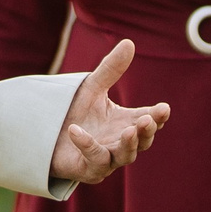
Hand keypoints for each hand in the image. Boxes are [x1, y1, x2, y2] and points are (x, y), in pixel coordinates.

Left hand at [49, 40, 169, 185]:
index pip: (149, 120)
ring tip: (129, 131)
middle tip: (148, 120)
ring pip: (125, 156)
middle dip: (147, 131)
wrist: (47, 133)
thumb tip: (129, 42)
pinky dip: (86, 145)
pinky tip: (76, 131)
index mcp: (127, 123)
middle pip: (142, 141)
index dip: (157, 116)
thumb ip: (111, 69)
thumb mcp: (93, 88)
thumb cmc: (75, 112)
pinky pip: (93, 159)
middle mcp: (121, 143)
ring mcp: (108, 159)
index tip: (164, 108)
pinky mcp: (89, 169)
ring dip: (129, 144)